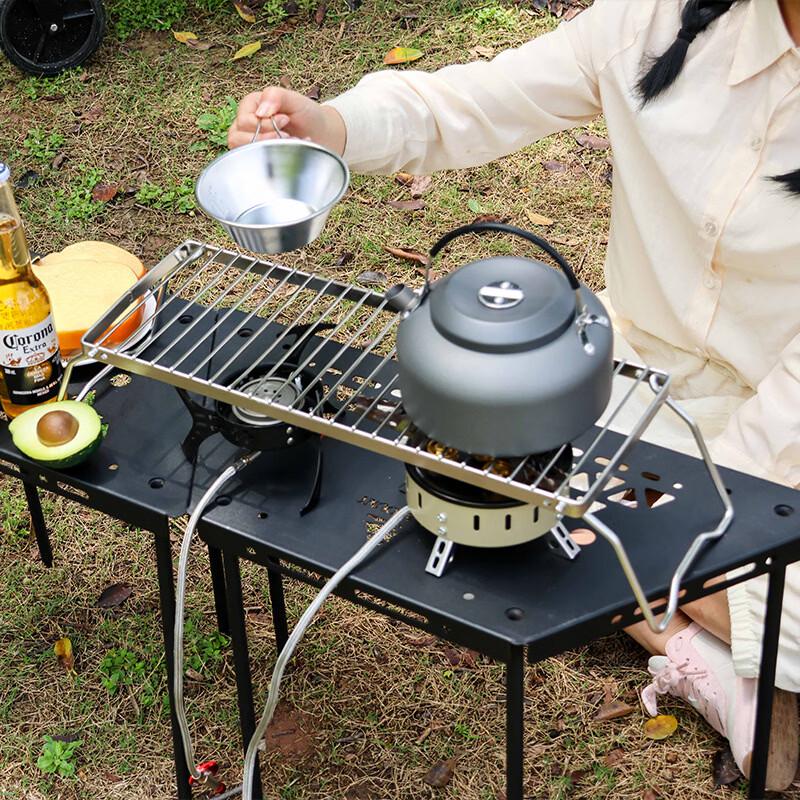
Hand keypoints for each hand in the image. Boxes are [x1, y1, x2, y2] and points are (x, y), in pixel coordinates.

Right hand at [227, 86, 345, 153]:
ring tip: (287, 143)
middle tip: (287, 134)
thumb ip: (277, 96)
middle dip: (266, 138)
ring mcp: (248, 141)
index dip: (264, 124)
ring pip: (241, 150)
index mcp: (251, 105)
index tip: (286, 120)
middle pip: (237, 136)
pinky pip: (251, 162)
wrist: (322, 135)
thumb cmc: (307, 115)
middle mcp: (245, 123)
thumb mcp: (295, 100)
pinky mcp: (256, 156)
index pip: (243, 119)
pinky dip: (268, 160)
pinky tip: (286, 154)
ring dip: (265, 149)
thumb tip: (259, 112)